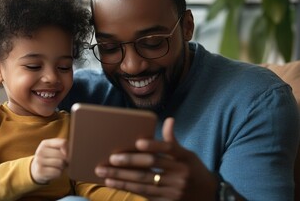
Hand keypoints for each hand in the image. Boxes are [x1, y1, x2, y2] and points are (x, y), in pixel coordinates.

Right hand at [31, 138, 67, 183]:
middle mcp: (40, 151)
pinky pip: (57, 172)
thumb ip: (63, 146)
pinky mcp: (40, 171)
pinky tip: (54, 171)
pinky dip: (58, 173)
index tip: (67, 154)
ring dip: (62, 167)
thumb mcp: (53, 149)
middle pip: (62, 154)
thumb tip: (70, 153)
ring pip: (60, 163)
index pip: (63, 143)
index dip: (68, 149)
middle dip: (66, 160)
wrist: (35, 169)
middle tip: (62, 162)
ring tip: (57, 166)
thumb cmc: (49, 157)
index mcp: (45, 143)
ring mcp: (39, 161)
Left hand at [95, 118, 217, 200]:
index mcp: (185, 158)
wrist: (208, 196)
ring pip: (143, 183)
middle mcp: (180, 174)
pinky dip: (127, 188)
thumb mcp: (188, 155)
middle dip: (129, 163)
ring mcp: (174, 190)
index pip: (168, 149)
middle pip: (151, 167)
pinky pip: (144, 194)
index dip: (153, 146)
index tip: (138, 143)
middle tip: (111, 159)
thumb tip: (169, 120)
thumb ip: (173, 141)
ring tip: (105, 173)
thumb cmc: (193, 170)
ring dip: (122, 178)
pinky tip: (114, 183)